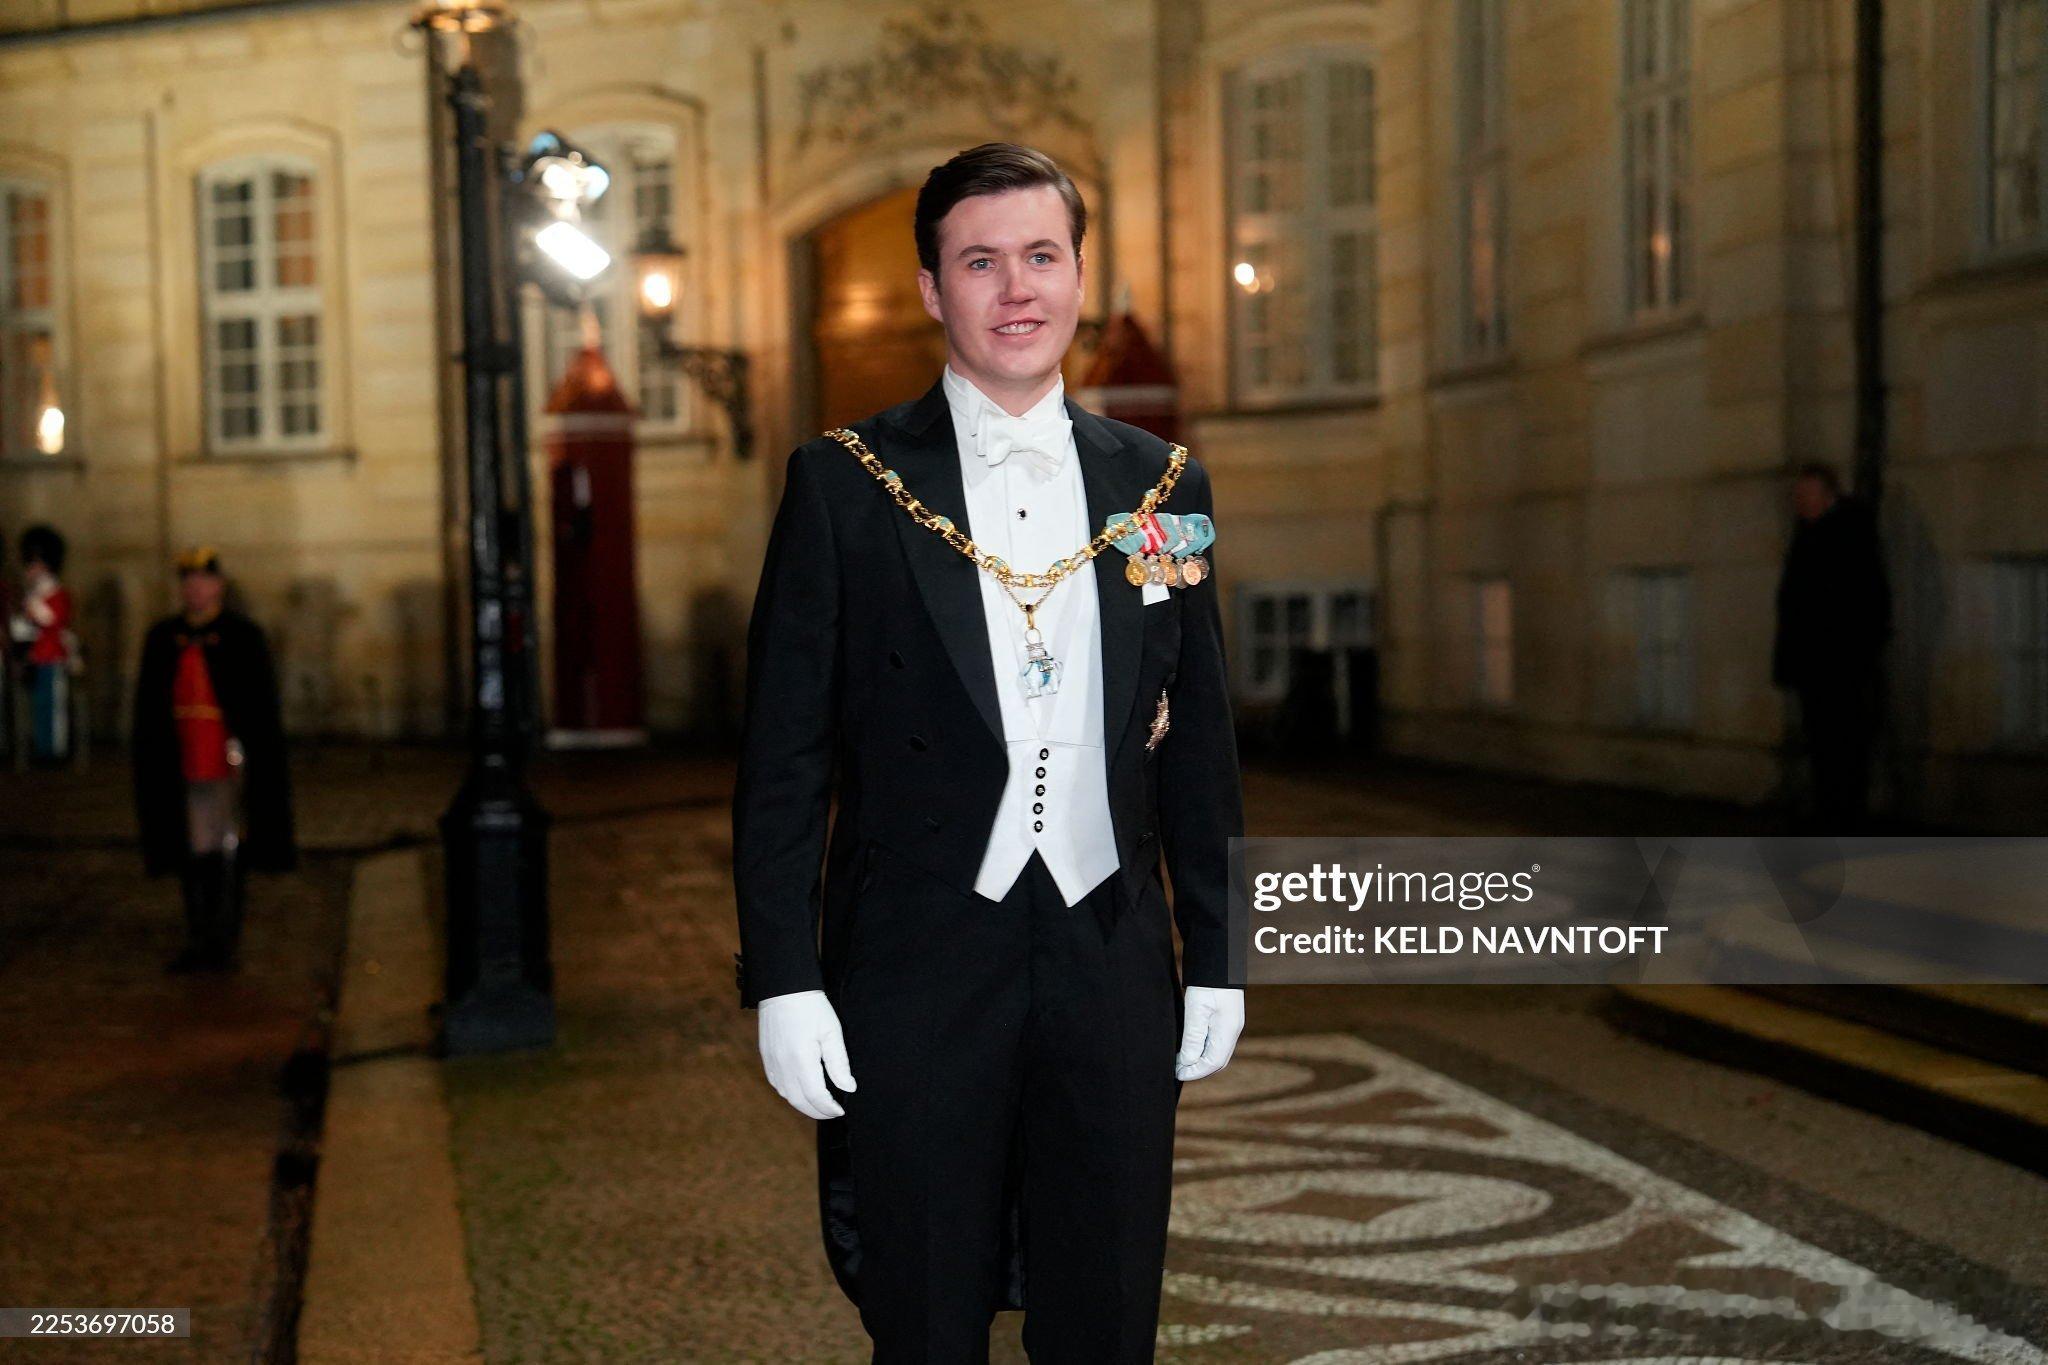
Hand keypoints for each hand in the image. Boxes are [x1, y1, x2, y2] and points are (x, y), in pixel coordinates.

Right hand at [758, 989, 856, 1119]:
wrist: (783, 988)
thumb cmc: (811, 1008)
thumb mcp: (831, 1032)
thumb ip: (839, 1063)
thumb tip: (848, 1088)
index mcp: (801, 1060)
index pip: (816, 1096)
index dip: (829, 1108)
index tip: (841, 1111)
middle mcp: (783, 1066)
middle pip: (800, 1102)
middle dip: (817, 1112)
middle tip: (832, 1113)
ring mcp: (772, 1063)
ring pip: (787, 1096)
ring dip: (803, 1105)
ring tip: (820, 1104)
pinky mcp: (766, 1058)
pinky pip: (777, 1085)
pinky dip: (790, 1094)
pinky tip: (801, 1091)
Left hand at [1174, 985, 1243, 1081]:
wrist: (1220, 960)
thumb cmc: (1207, 983)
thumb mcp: (1196, 1010)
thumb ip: (1193, 1038)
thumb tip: (1187, 1062)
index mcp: (1227, 1031)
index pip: (1213, 1063)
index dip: (1195, 1072)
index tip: (1178, 1073)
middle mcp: (1232, 1031)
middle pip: (1217, 1061)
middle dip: (1198, 1069)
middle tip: (1178, 1069)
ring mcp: (1231, 1025)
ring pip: (1217, 1052)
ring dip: (1200, 1059)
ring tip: (1181, 1060)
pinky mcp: (1227, 1019)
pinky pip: (1216, 1042)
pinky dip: (1203, 1049)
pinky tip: (1190, 1046)